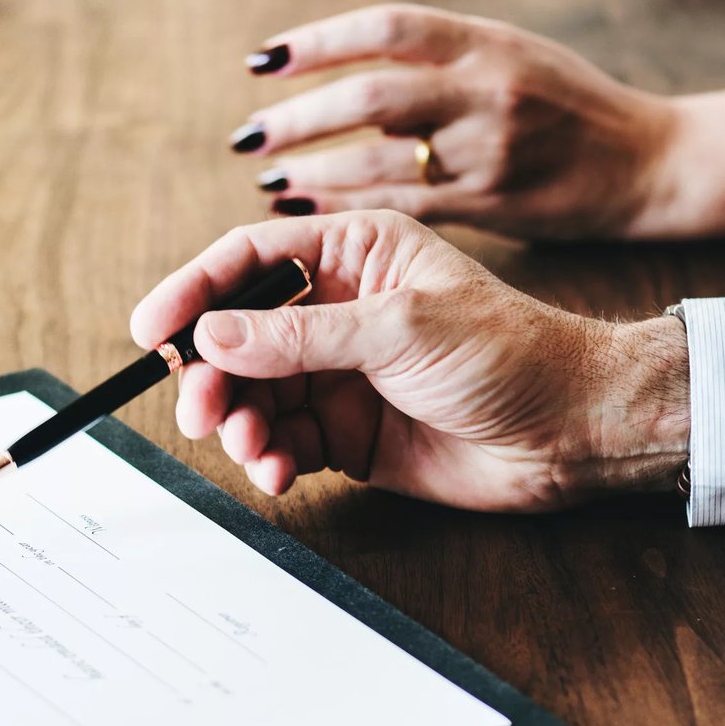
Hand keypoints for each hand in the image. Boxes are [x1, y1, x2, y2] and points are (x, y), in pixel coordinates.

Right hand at [130, 211, 689, 511]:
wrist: (573, 432)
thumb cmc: (510, 354)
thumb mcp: (401, 330)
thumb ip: (300, 337)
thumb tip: (212, 334)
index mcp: (356, 253)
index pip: (249, 260)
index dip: (193, 290)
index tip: (151, 330)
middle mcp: (340, 309)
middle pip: (238, 334)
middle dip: (212, 375)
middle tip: (201, 412)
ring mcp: (341, 373)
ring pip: (254, 394)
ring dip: (238, 423)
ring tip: (250, 448)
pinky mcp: (347, 432)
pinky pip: (282, 441)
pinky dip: (268, 458)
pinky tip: (277, 472)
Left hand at [235, 4, 724, 240]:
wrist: (647, 161)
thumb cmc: (570, 106)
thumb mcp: (512, 54)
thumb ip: (440, 59)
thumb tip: (350, 69)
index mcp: (487, 43)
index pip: (386, 31)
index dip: (318, 43)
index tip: (264, 61)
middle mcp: (486, 91)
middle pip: (372, 97)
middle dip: (300, 116)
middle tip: (250, 133)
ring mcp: (489, 150)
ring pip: (382, 160)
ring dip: (316, 169)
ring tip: (270, 177)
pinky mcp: (492, 204)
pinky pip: (405, 207)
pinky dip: (351, 207)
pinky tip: (311, 208)